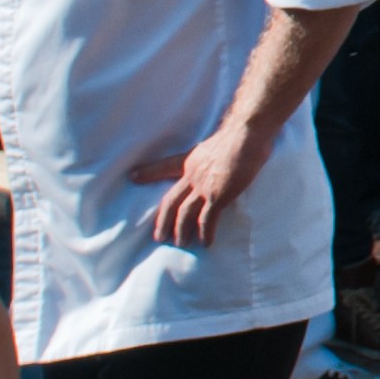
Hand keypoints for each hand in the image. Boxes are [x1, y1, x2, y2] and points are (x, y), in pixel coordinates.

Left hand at [127, 121, 272, 245]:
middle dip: (163, 220)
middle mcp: (193, 175)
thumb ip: (216, 155)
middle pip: (171, 201)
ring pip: (185, 214)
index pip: (165, 166)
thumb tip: (226, 159)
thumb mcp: (219, 143)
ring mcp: (204, 187)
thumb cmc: (240, 134)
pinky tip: (206, 243)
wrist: (246, 134)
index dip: (148, 172)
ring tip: (180, 244)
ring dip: (181, 231)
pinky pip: (207, 220)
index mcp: (191, 160)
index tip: (133, 177)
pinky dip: (205, 233)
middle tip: (158, 236)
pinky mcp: (218, 196)